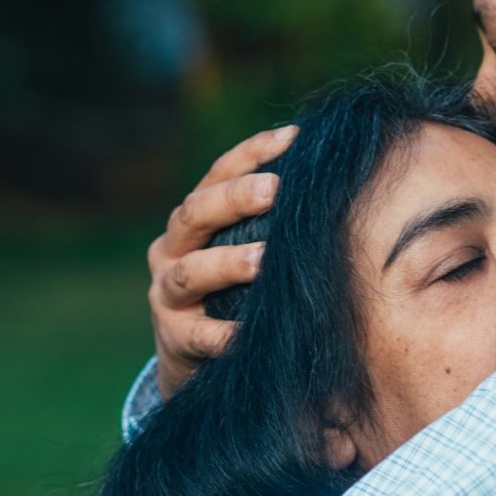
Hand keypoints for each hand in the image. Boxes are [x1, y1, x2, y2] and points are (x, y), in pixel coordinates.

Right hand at [144, 125, 294, 395]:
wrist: (188, 357)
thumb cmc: (228, 290)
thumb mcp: (238, 248)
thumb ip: (267, 219)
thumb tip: (327, 173)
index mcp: (191, 220)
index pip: (217, 175)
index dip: (253, 153)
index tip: (294, 138)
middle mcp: (171, 249)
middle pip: (196, 213)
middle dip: (236, 199)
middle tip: (276, 189)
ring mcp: (167, 294)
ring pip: (192, 271)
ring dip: (229, 263)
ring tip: (265, 258)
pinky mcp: (174, 339)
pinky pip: (199, 335)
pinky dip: (223, 334)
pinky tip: (248, 332)